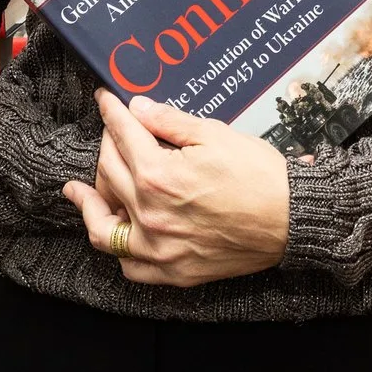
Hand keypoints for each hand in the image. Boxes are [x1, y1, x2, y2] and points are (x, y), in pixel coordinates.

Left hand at [62, 90, 290, 286]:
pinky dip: (118, 249)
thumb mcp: (215, 135)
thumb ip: (170, 122)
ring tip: (78, 190)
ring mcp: (159, 248)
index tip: (105, 101)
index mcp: (158, 175)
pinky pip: (130, 266)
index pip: (122, 136)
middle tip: (111, 134)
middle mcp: (150, 214)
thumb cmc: (260, 176)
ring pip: (104, 227)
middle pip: (109, 173)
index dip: (111, 112)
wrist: (293, 219)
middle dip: (106, 145)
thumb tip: (139, 109)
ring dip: (90, 204)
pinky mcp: (173, 271)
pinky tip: (115, 231)